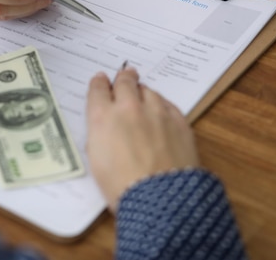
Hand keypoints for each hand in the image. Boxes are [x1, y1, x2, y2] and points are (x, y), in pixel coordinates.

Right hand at [85, 68, 198, 211]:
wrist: (159, 198)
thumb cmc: (120, 186)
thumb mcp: (96, 159)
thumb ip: (99, 134)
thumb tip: (105, 125)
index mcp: (102, 117)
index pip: (97, 88)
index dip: (98, 83)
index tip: (100, 80)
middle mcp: (128, 108)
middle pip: (125, 81)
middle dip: (123, 78)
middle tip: (124, 76)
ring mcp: (156, 112)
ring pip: (148, 90)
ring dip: (143, 92)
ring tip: (143, 95)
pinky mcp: (179, 120)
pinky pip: (168, 104)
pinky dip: (161, 105)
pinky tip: (160, 111)